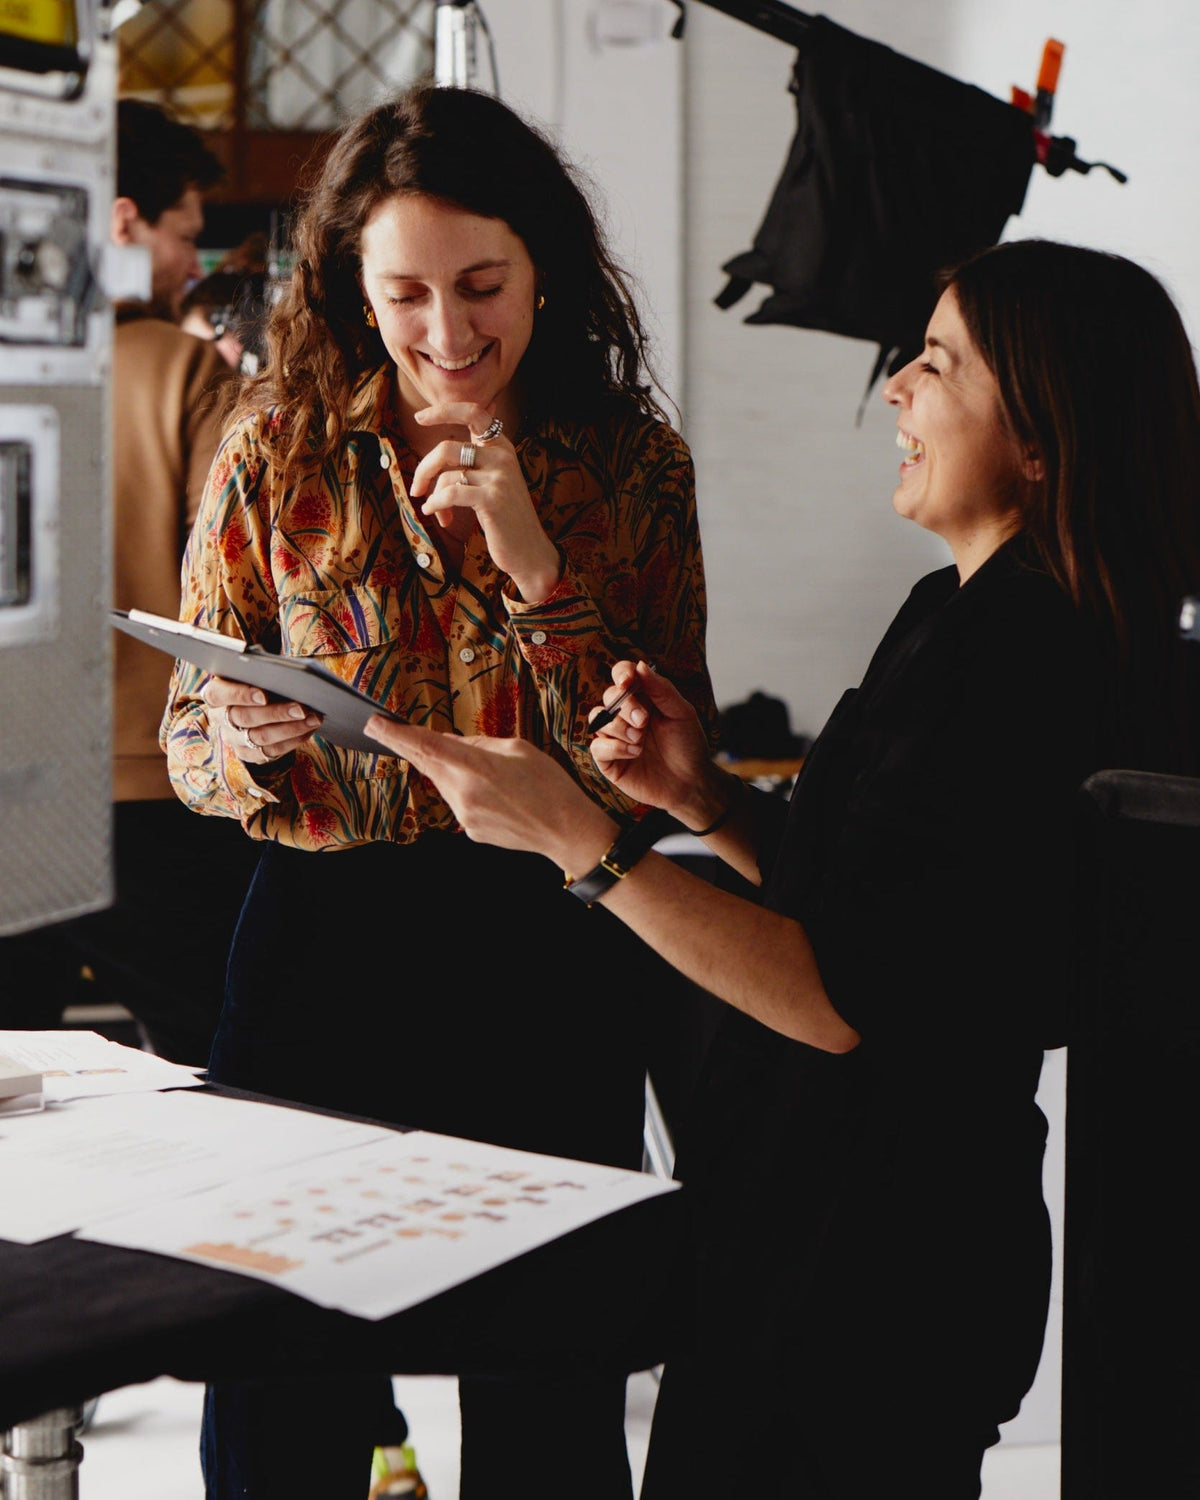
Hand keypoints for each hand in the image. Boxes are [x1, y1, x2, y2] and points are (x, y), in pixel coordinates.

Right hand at [201, 676, 322, 764]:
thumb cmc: (256, 680)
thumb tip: (290, 675)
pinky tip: (309, 729)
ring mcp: (234, 739)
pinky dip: (293, 740)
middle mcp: (220, 719)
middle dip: (276, 713)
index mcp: (215, 694)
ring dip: (291, 729)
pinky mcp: (249, 754)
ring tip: (314, 718)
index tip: (264, 695)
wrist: (254, 702)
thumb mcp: (254, 672)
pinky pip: (271, 751)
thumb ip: (262, 671)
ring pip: (260, 738)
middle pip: (245, 718)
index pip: (219, 694)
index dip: (240, 695)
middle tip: (302, 708)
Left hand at [363, 718, 614, 872]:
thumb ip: (479, 744)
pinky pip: (459, 802)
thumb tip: (451, 742)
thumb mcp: (518, 748)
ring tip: (487, 770)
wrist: (567, 831)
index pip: (425, 746)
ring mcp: (465, 816)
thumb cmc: (550, 786)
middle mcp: (464, 794)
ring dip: (451, 770)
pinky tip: (495, 793)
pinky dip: (468, 791)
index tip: (375, 725)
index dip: (396, 735)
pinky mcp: (471, 831)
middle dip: (411, 747)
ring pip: (444, 783)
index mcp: (476, 767)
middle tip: (388, 730)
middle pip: (427, 764)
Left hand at [411, 402, 560, 601]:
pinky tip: (435, 513)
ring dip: (433, 496)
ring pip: (446, 475)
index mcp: (502, 447)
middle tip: (417, 488)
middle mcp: (502, 456)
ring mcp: (499, 477)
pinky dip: (436, 504)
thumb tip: (444, 449)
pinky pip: (450, 493)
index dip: (444, 411)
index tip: (420, 417)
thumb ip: (476, 460)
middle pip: (447, 448)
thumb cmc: (505, 518)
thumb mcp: (494, 482)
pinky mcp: (492, 499)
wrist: (529, 551)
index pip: (473, 413)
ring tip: (435, 510)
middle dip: (424, 469)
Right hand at [590, 661, 724, 827]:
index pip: (622, 675)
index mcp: (644, 698)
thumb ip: (661, 689)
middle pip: (610, 696)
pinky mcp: (609, 760)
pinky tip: (634, 753)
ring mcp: (615, 737)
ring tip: (640, 740)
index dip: (622, 673)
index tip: (629, 681)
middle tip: (644, 721)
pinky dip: (614, 747)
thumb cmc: (688, 746)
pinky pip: (597, 746)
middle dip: (625, 706)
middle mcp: (626, 715)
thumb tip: (640, 665)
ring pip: (598, 718)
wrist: (691, 783)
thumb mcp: (681, 713)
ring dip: (619, 727)